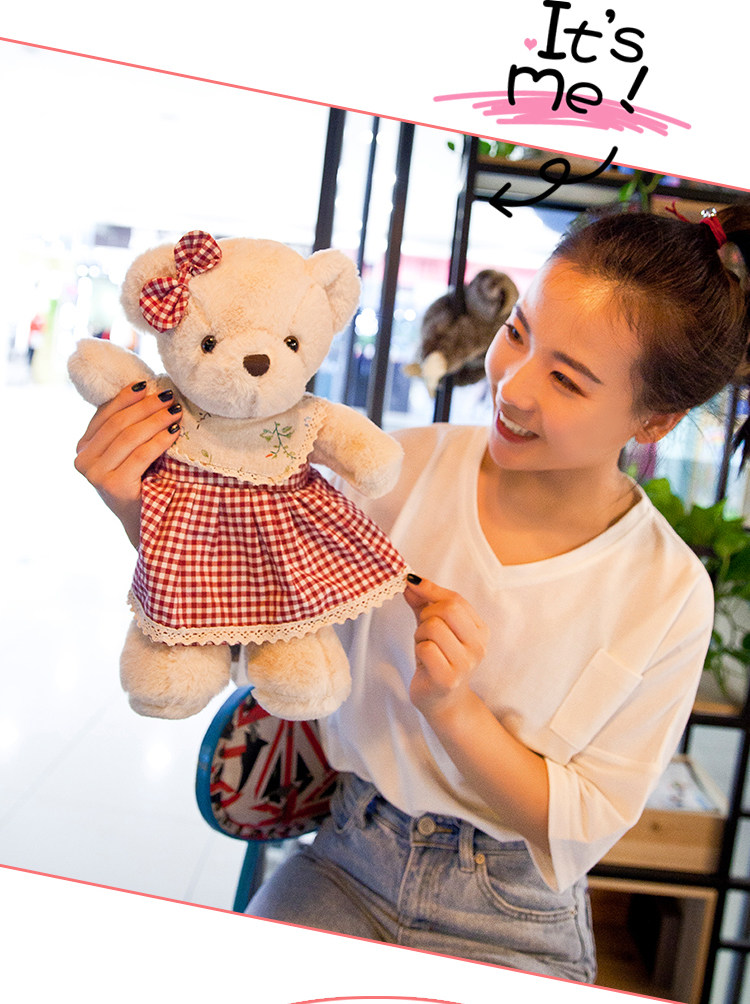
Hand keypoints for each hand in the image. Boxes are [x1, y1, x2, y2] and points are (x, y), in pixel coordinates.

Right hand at [74, 382, 181, 544]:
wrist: (145, 524)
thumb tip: (150, 392)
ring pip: (128, 437)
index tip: (147, 385)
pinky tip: (174, 433)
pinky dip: (159, 441)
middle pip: (118, 424)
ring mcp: (95, 474)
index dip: (126, 398)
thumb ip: (128, 430)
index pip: (104, 415)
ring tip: (175, 412)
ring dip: (155, 420)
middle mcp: (83, 460)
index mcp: (84, 448)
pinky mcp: (113, 486)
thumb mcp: (129, 453)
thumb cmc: (142, 483)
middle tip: (169, 397)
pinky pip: (139, 455)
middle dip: (146, 407)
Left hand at [403, 575, 488, 718]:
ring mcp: (465, 663)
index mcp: (480, 630)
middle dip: (426, 613)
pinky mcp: (448, 678)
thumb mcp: (433, 628)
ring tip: (424, 647)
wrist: (442, 701)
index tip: (411, 583)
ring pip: (433, 627)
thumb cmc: (438, 660)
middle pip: (447, 609)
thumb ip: (424, 604)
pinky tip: (424, 662)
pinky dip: (418, 650)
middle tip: (422, 628)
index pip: (456, 599)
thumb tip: (410, 582)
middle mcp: (478, 646)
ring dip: (420, 634)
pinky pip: (426, 648)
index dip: (431, 589)